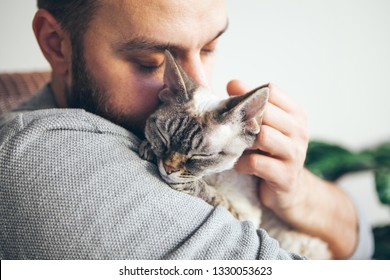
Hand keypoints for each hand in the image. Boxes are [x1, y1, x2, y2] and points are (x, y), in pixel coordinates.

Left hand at [227, 80, 357, 258]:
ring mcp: (296, 154)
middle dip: (244, 119)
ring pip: (263, 135)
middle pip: (266, 111)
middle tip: (232, 129)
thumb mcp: (265, 126)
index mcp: (296, 114)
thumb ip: (251, 105)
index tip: (234, 104)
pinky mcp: (286, 176)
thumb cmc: (271, 153)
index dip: (249, 95)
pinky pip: (256, 162)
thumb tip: (232, 83)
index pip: (271, 90)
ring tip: (238, 147)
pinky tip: (241, 165)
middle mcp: (300, 131)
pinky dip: (242, 163)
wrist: (289, 191)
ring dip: (243, 142)